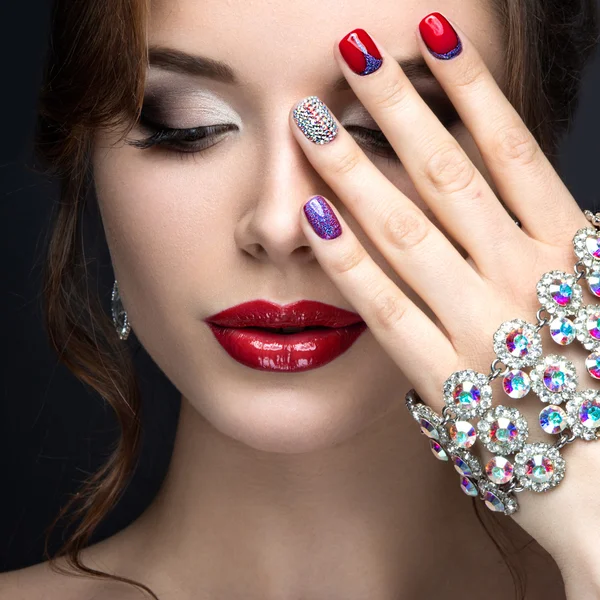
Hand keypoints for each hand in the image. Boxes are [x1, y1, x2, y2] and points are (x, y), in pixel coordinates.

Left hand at [290, 14, 598, 592]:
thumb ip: (562, 245)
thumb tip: (532, 195)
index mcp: (570, 248)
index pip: (512, 146)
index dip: (470, 86)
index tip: (431, 35)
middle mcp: (525, 275)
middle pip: (448, 171)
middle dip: (396, 105)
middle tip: (351, 50)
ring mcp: (484, 325)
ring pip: (409, 229)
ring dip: (357, 166)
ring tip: (311, 117)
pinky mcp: (447, 378)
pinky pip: (387, 308)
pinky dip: (349, 262)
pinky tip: (314, 218)